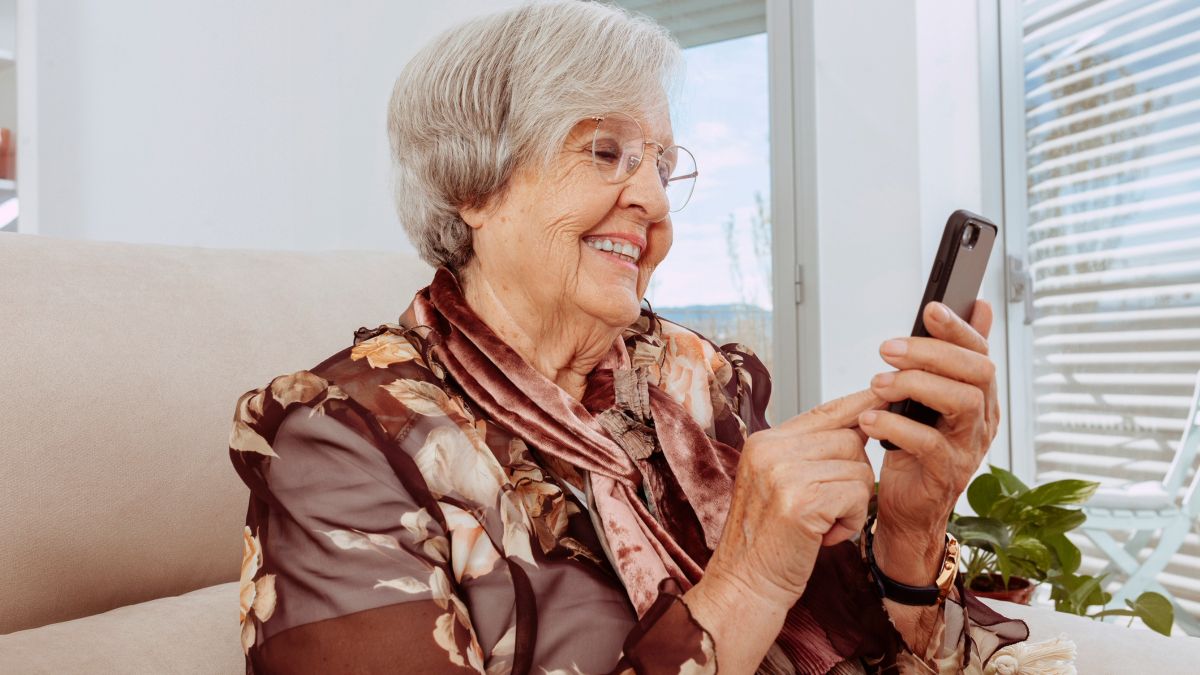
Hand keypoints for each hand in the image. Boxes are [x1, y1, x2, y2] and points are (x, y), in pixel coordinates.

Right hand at [703, 389, 881, 608]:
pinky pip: (857, 495)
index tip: (887, 399)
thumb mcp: (781, 485)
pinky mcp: (801, 501)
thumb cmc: (769, 541)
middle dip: (855, 475)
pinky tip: (825, 537)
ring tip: (823, 526)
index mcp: (765, 442)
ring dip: (853, 503)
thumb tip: (862, 425)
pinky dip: (852, 522)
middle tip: (830, 509)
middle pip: (850, 438)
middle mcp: (771, 450)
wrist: (745, 586)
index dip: (861, 406)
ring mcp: (783, 473)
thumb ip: (810, 454)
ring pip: (859, 468)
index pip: (825, 411)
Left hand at [858, 300, 999, 583]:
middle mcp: (982, 419)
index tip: (930, 310)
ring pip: (962, 403)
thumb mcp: (932, 397)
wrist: (907, 508)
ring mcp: (968, 448)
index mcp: (980, 396)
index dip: (958, 328)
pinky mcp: (947, 474)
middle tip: (888, 349)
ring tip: (878, 384)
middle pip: (977, 372)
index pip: (980, 353)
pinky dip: (898, 427)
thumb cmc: (916, 449)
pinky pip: (931, 445)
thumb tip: (980, 307)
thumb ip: (952, 356)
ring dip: (916, 385)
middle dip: (932, 353)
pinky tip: (871, 419)